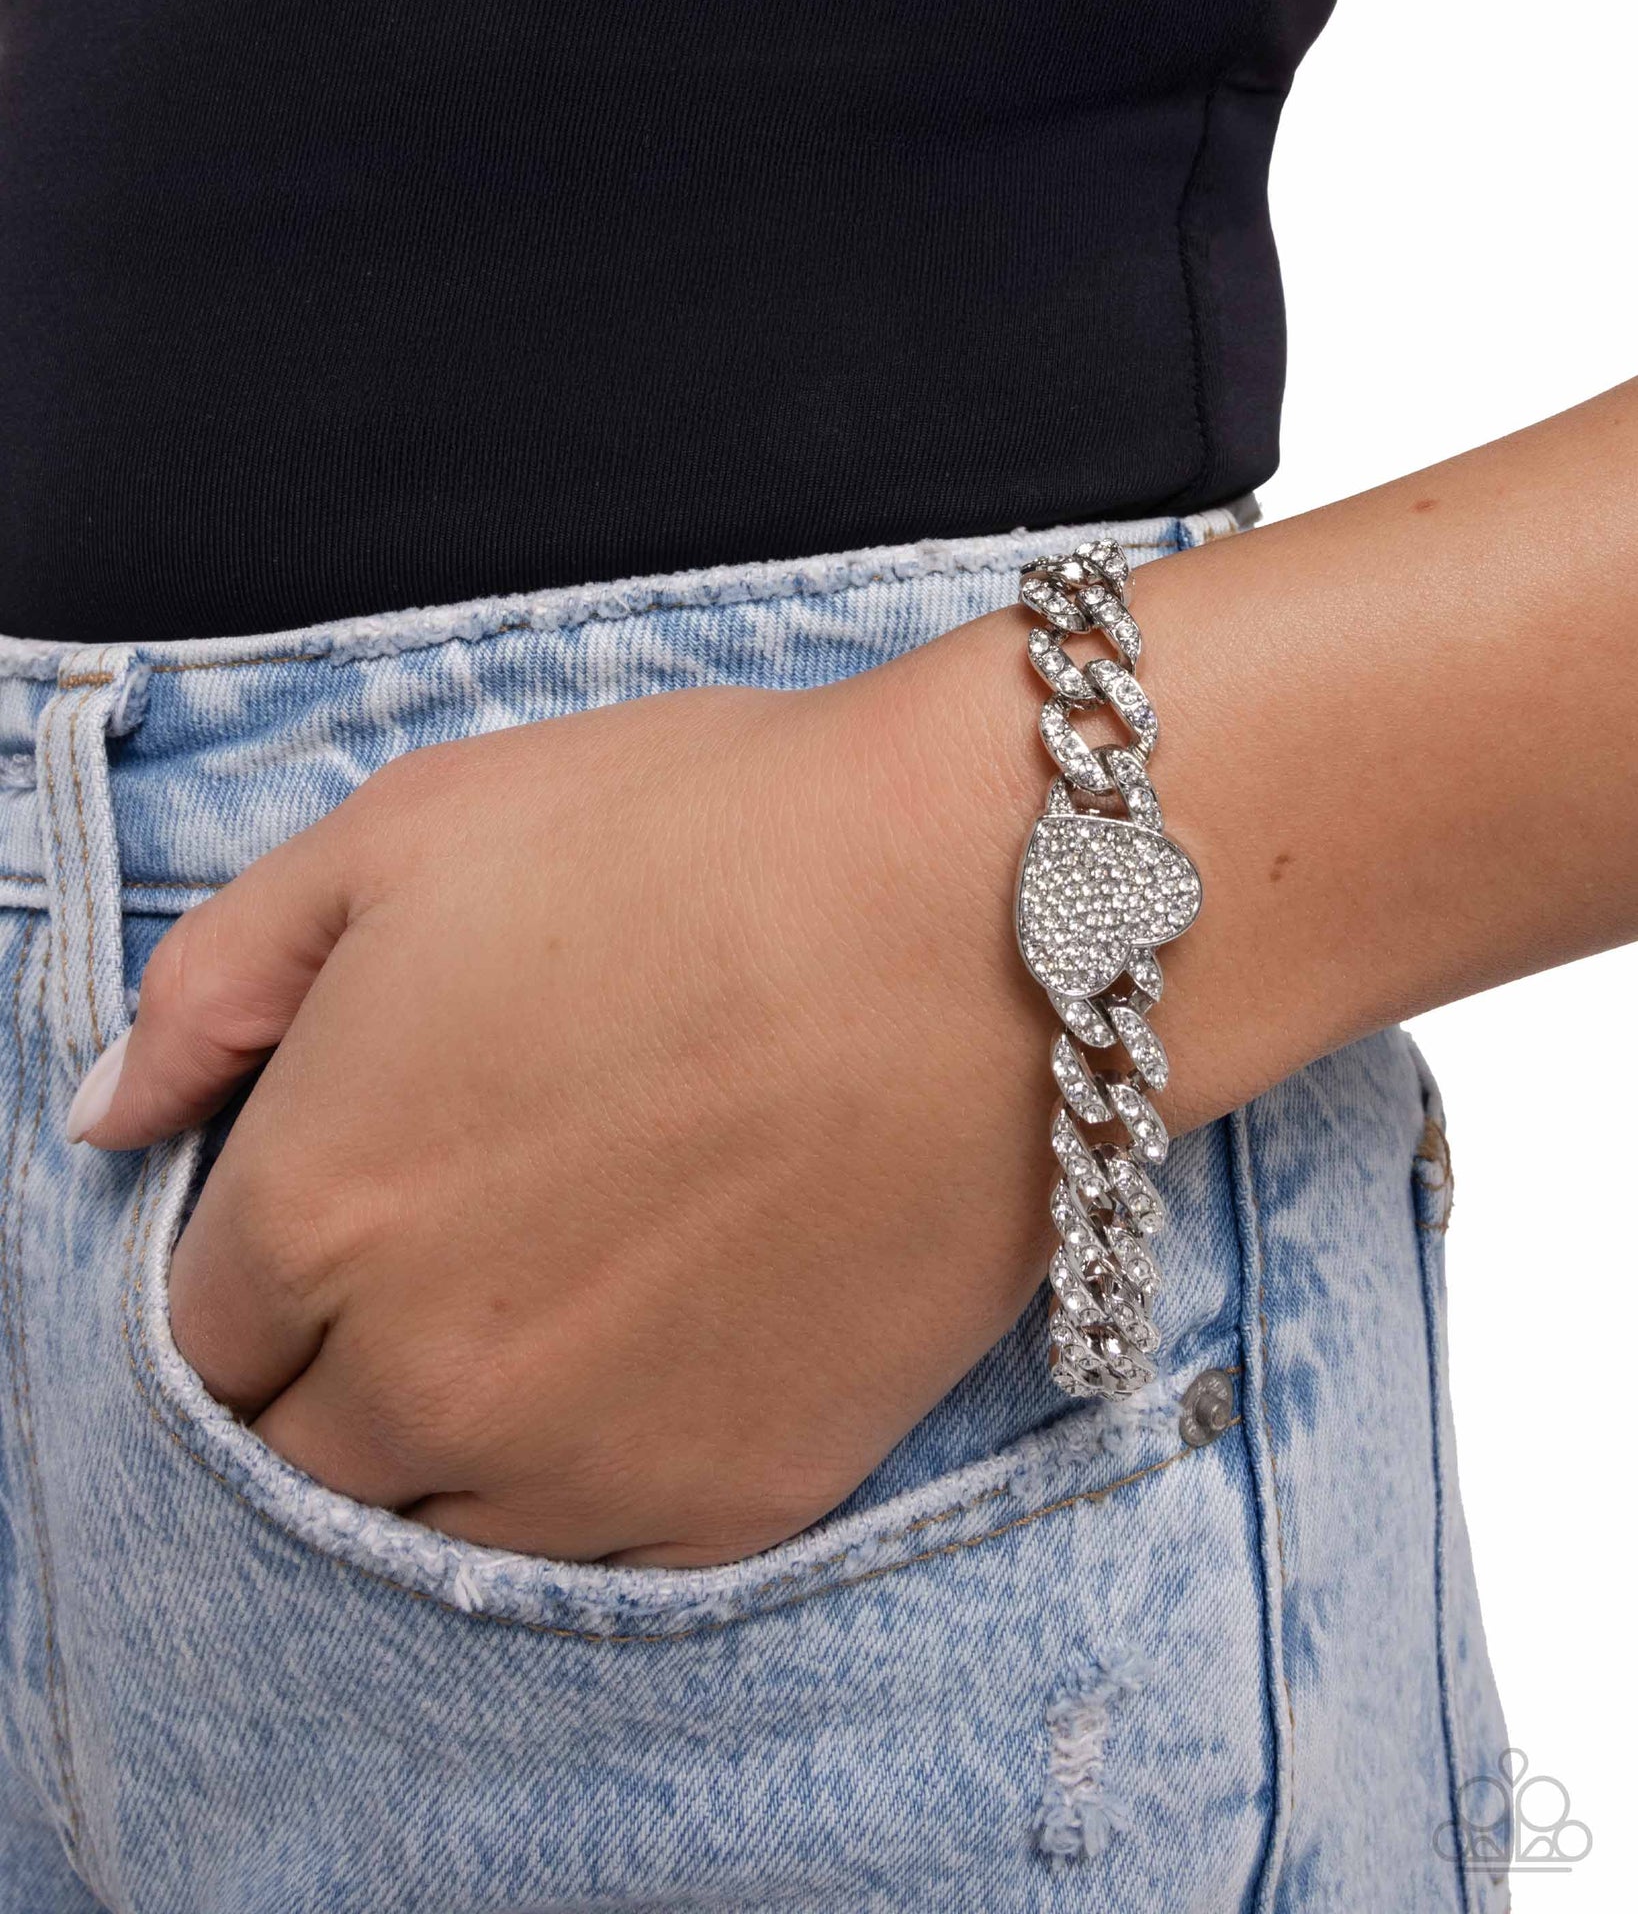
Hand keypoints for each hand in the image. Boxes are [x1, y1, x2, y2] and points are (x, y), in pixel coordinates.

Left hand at [69, 659, 1064, 1565]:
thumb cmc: (701, 842)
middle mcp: (424, 1379)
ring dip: (457, 1436)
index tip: (345, 1197)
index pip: (201, 1332)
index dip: (263, 1261)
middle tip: (452, 1246)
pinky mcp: (737, 1501)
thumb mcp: (411, 834)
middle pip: (299, 1453)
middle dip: (335, 1365)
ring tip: (560, 1297)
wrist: (987, 918)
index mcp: (316, 1212)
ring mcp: (584, 1461)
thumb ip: (217, 983)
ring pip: (437, 1522)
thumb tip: (110, 1116)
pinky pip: (598, 1545)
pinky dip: (594, 1471)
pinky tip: (660, 1343)